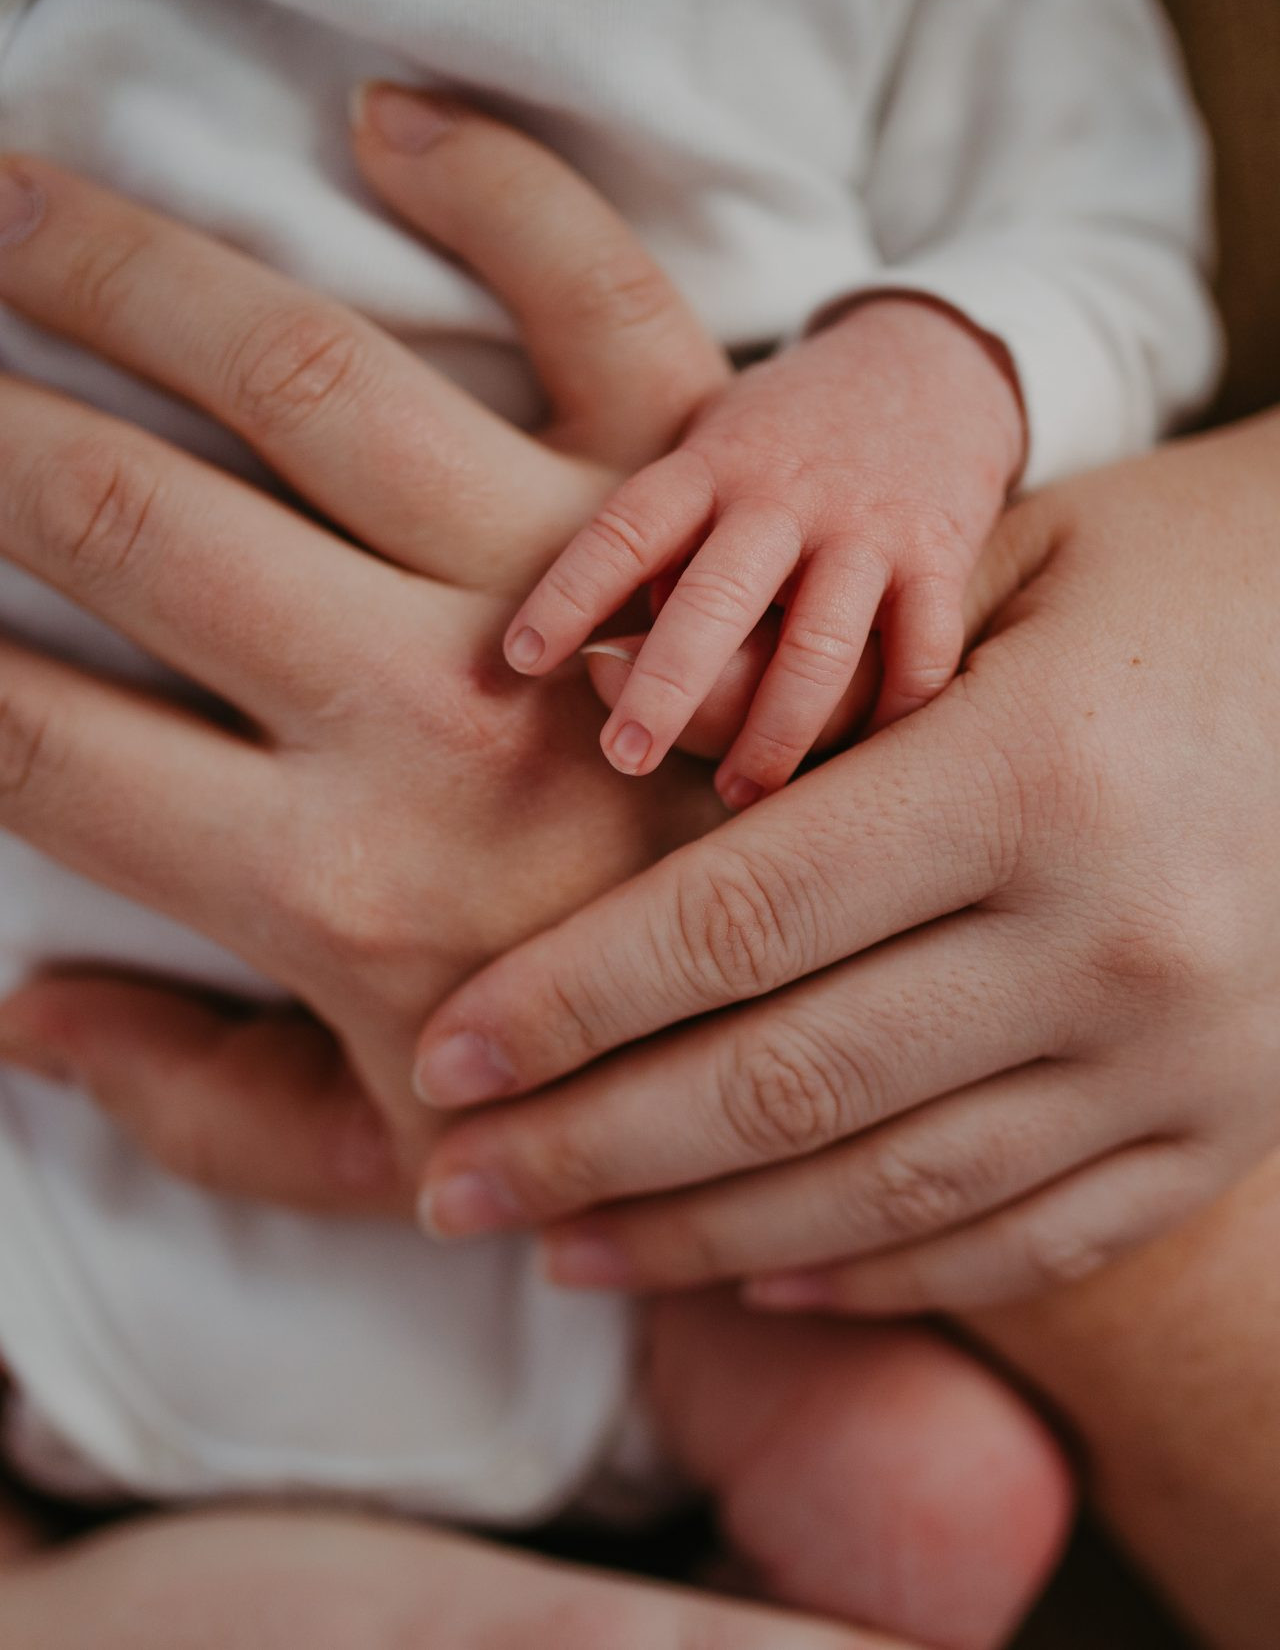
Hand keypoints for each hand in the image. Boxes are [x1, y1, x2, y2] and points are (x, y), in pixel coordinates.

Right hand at [0, 89, 727, 1191]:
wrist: (910, 993)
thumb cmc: (656, 1086)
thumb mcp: (413, 1161)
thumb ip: (209, 1115)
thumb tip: (22, 1023)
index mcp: (331, 888)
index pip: (34, 742)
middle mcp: (424, 718)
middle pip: (125, 517)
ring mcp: (570, 581)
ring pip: (298, 375)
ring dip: (118, 264)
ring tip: (10, 192)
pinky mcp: (707, 494)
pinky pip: (593, 296)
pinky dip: (492, 191)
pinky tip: (378, 128)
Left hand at [413, 413, 1279, 1308]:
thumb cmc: (1175, 574)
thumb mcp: (998, 576)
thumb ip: (810, 683)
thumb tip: (594, 754)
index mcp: (1033, 777)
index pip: (737, 920)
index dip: (567, 1001)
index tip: (444, 1055)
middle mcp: (1113, 943)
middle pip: (785, 1082)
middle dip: (589, 1148)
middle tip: (453, 1185)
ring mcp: (1183, 1061)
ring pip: (887, 1191)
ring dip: (701, 1239)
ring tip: (565, 1251)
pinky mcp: (1222, 1129)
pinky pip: (1023, 1239)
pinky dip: (876, 1271)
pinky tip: (756, 1277)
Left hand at [505, 296, 1024, 805]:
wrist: (930, 361)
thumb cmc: (788, 433)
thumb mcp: (712, 446)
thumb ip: (666, 537)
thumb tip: (606, 654)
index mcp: (711, 464)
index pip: (625, 528)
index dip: (569, 593)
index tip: (519, 661)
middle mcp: (784, 495)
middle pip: (716, 599)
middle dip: (667, 686)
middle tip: (624, 757)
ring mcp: (866, 527)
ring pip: (819, 648)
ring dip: (776, 733)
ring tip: (739, 794)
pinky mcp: (940, 557)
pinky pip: (918, 655)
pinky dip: (890, 718)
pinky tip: (855, 763)